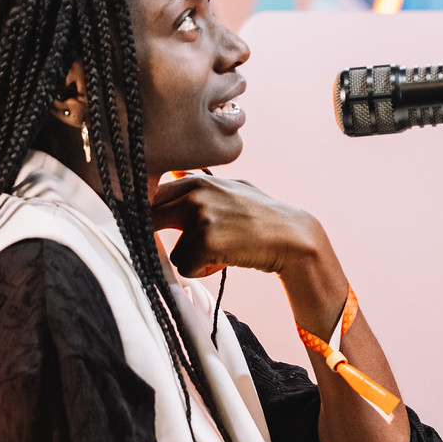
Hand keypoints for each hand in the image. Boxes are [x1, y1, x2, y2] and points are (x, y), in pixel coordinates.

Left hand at [150, 174, 328, 280]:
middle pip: (150, 221)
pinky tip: (226, 260)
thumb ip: (199, 184)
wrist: (292, 237)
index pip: (150, 197)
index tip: (162, 228)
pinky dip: (204, 270)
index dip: (150, 217)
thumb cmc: (263, 215)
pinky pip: (186, 267)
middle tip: (188, 245)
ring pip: (173, 251)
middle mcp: (195, 195)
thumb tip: (174, 172)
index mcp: (195, 181)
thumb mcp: (232, 189)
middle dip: (160, 238)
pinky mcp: (205, 241)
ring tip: (222, 250)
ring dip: (194, 258)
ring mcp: (200, 217)